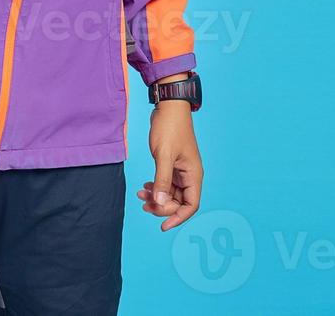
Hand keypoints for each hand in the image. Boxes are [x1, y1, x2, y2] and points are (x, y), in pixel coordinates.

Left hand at [138, 97, 202, 231]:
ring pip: (170, 193)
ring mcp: (180, 170)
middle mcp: (189, 175)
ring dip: (157, 197)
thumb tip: (161, 203)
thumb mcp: (163, 155)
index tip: (162, 226)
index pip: (191, 205)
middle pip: (179, 202)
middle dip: (162, 206)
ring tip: (140, 196)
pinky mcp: (172, 165)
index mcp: (193, 175)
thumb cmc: (170, 128)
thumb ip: (162, 180)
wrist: (168, 107)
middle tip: (144, 204)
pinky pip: (165, 184)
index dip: (178, 217)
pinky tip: (144, 187)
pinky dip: (155, 188)